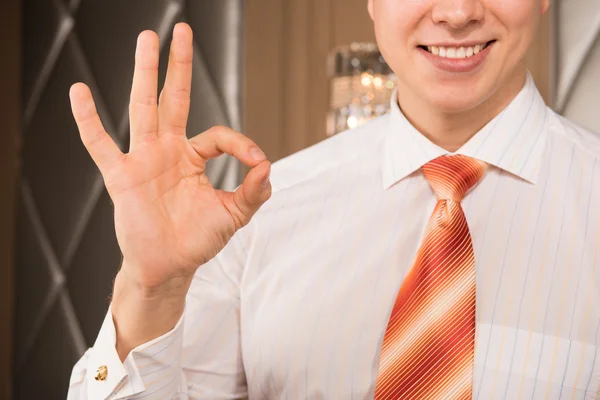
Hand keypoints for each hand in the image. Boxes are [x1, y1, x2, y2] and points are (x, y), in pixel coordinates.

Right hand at [69, 23, 270, 291]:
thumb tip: (268, 166)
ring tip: (147, 38)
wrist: (170, 267)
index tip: (257, 162)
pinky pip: (100, 144)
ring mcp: (143, 159)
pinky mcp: (121, 176)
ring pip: (143, 108)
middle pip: (174, 99)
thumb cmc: (198, 240)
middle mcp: (167, 151)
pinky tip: (80, 92)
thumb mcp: (234, 214)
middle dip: (178, 66)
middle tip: (180, 30)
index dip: (241, 144)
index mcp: (193, 157)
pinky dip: (89, 120)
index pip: (218, 135)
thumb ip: (254, 191)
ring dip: (145, 73)